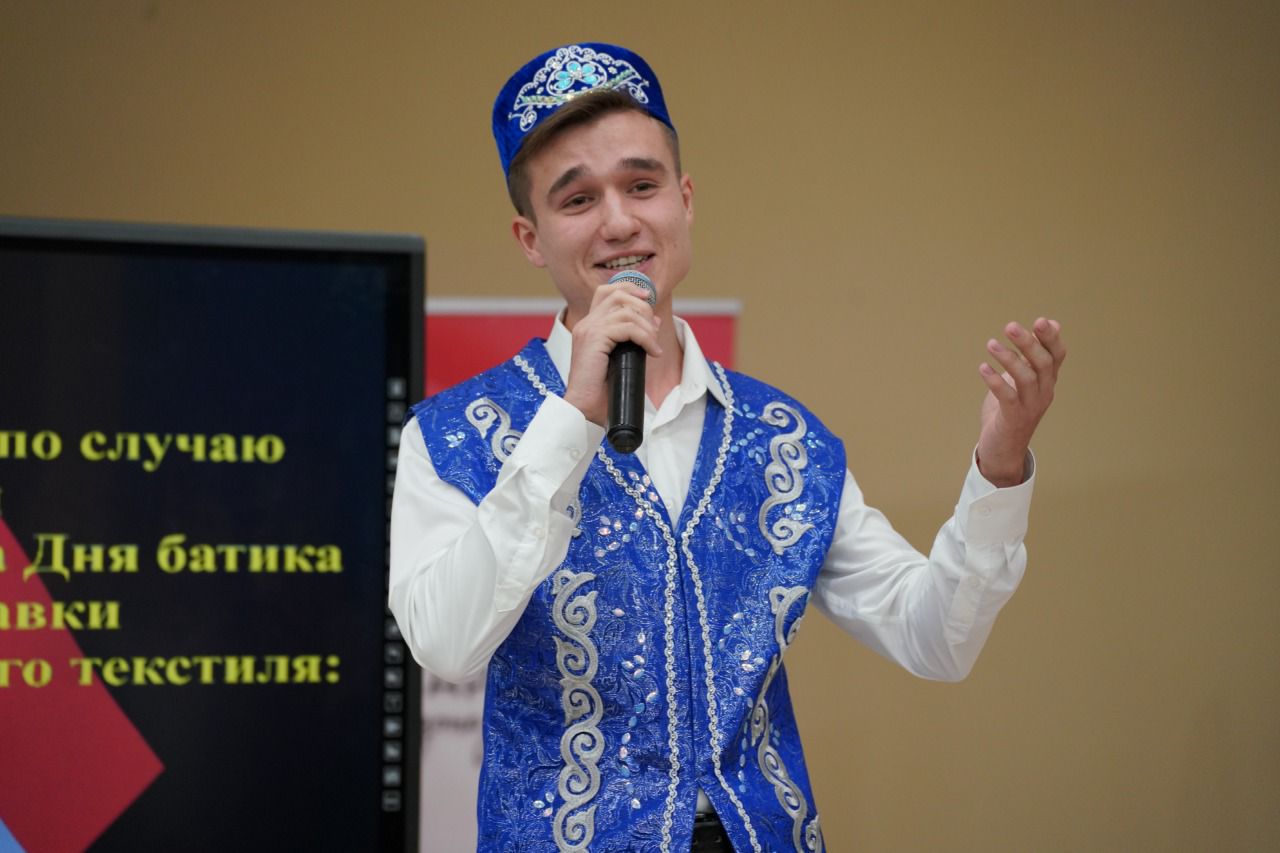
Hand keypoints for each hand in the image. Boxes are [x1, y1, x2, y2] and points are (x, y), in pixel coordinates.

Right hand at [562, 282, 662, 424]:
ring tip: (653, 345)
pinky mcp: (595, 339)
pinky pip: (629, 328)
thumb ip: (634, 338)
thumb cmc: (601, 390)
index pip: (606, 292)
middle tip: (654, 328)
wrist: (584, 408)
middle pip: (617, 294)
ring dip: (647, 326)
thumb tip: (655, 321)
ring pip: (626, 310)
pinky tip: (652, 352)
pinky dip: (646, 338)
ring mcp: (589, 329)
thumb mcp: (622, 357)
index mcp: (588, 326)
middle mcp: (586, 323)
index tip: (648, 298)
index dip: (629, 288)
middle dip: (643, 306)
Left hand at [976, 317, 1065, 486]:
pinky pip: (1007, 397)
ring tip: (991, 344)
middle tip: (1010, 326)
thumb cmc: (1012, 409)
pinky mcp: (1014, 418)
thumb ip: (1033, 353)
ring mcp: (1030, 406)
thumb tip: (1050, 323)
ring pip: (1026, 378)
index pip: (1057, 355)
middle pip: (1042, 363)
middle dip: (1028, 343)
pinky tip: (983, 368)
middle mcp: (1044, 391)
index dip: (1051, 338)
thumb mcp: (1024, 379)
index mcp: (1047, 380)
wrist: (1004, 449)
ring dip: (1009, 359)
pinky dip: (995, 381)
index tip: (1040, 321)